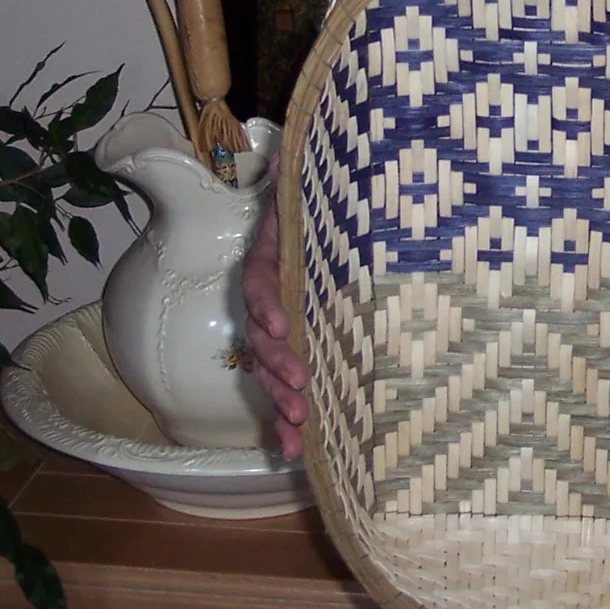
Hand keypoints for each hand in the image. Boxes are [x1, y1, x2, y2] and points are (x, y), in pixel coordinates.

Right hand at [241, 156, 308, 457]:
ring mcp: (286, 332)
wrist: (348, 224)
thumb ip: (300, 186)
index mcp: (274, 262)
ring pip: (273, 370)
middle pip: (263, 337)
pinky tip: (296, 450)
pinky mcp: (303, 355)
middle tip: (299, 386)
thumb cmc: (333, 212)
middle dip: (278, 365)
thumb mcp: (318, 193)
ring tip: (300, 427)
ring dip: (282, 401)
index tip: (282, 324)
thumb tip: (289, 158)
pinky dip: (290, 421)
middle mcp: (274, 300)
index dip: (267, 305)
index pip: (261, 283)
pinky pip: (289, 391)